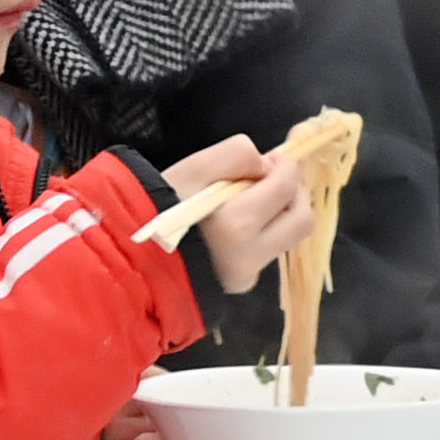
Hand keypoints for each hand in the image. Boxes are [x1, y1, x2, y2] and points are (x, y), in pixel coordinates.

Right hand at [157, 136, 320, 293]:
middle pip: (303, 218)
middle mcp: (250, 256)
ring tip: (257, 198)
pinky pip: (272, 251)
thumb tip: (266, 165)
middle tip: (272, 178)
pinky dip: (268, 230)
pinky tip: (244, 221)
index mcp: (236, 225)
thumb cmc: (159, 205)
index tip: (268, 161)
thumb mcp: (192, 168)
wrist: (136, 250)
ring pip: (291, 236)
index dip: (284, 166)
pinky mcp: (244, 283)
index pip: (286, 187)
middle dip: (295, 191)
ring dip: (284, 211)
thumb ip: (234, 155)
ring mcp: (248, 274)